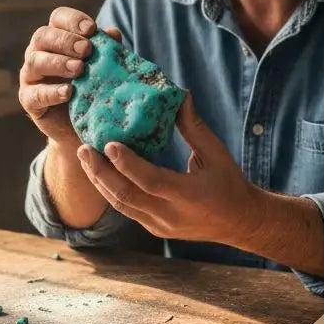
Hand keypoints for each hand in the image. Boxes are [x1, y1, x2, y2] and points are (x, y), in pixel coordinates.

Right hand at [18, 6, 120, 145]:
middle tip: (86, 50)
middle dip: (66, 41)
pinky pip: (35, 93)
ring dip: (58, 63)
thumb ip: (107, 50)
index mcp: (56, 37)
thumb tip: (113, 33)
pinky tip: (68, 93)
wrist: (83, 124)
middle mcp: (39, 52)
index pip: (58, 18)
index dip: (73, 20)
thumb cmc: (92, 87)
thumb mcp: (103, 67)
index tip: (92, 29)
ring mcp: (30, 75)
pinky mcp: (28, 99)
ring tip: (79, 69)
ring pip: (35, 61)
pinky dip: (51, 92)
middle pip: (43, 35)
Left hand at [76, 94, 266, 244]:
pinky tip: (100, 172)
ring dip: (99, 181)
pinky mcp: (154, 229)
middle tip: (84, 149)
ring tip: (85, 158)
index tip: (108, 144)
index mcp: (190, 196)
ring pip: (121, 205)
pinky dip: (110, 190)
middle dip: (100, 172)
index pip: (151, 181)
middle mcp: (171, 215)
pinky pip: (126, 209)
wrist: (240, 223)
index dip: (128, 164)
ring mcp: (160, 226)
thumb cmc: (230, 183)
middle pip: (126, 197)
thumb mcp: (217, 153)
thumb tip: (179, 95)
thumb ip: (194, 127)